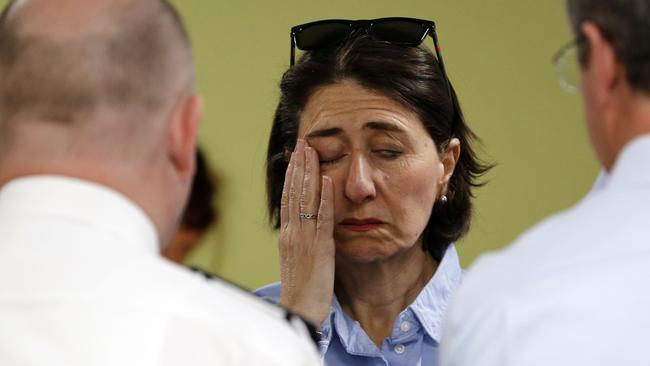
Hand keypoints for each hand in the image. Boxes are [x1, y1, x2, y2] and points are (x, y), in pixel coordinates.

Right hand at [278, 139, 334, 325]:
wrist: (299, 312)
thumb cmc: (301, 290)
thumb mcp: (297, 260)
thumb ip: (301, 241)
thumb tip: (305, 227)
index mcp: (287, 235)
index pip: (288, 198)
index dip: (291, 176)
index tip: (295, 157)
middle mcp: (292, 232)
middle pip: (293, 192)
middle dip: (298, 166)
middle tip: (303, 143)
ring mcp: (304, 238)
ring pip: (305, 198)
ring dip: (309, 173)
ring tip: (312, 150)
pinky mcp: (319, 248)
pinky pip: (322, 218)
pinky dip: (325, 197)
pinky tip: (328, 179)